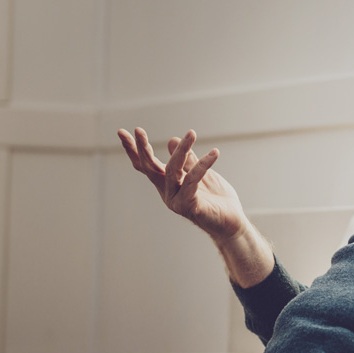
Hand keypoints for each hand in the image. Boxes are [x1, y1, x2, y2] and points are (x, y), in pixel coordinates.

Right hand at [117, 127, 246, 243]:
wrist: (232, 222)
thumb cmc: (215, 199)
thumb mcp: (201, 173)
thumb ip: (188, 160)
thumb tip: (173, 140)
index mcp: (167, 185)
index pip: (146, 166)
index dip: (134, 150)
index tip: (121, 132)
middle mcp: (168, 193)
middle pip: (151, 168)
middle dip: (143, 148)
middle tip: (137, 130)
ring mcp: (177, 201)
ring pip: (173, 170)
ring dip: (182, 150)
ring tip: (192, 133)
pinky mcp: (190, 206)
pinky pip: (192, 181)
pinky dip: (202, 166)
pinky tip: (214, 154)